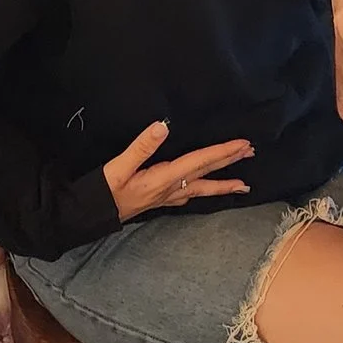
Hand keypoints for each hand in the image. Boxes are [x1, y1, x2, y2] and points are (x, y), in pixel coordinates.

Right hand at [101, 120, 253, 221]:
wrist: (91, 216)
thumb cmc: (103, 192)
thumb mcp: (118, 167)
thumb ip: (140, 147)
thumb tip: (162, 126)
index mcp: (163, 178)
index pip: (200, 161)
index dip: (222, 152)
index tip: (242, 144)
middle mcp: (170, 189)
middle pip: (206, 173)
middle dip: (230, 162)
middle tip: (251, 152)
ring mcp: (166, 197)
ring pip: (202, 188)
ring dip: (223, 183)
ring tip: (243, 184)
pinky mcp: (160, 200)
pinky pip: (190, 195)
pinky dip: (203, 191)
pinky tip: (204, 191)